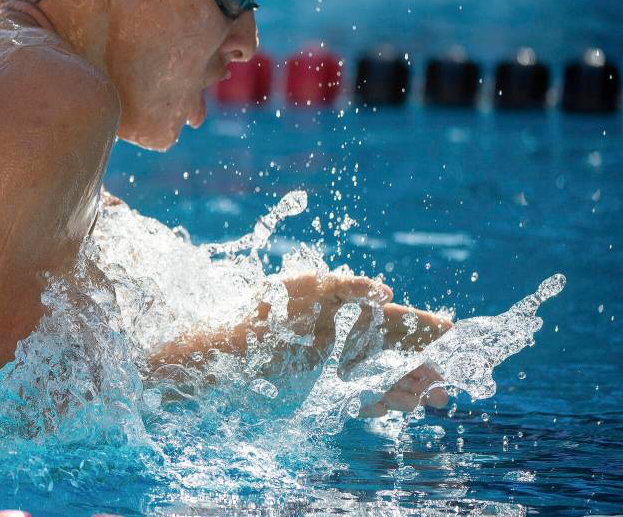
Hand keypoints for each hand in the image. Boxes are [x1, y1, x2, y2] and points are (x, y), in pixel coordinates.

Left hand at [281, 273, 452, 416]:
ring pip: (386, 378)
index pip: (400, 318)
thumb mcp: (309, 284)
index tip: (453, 333)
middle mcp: (354, 338)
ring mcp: (343, 364)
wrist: (236, 341)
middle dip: (425, 369)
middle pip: (400, 354)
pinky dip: (376, 402)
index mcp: (355, 309)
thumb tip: (388, 292)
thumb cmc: (272, 305)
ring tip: (426, 400)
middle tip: (445, 387)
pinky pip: (360, 397)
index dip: (426, 326)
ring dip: (408, 389)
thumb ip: (349, 286)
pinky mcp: (329, 387)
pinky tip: (388, 406)